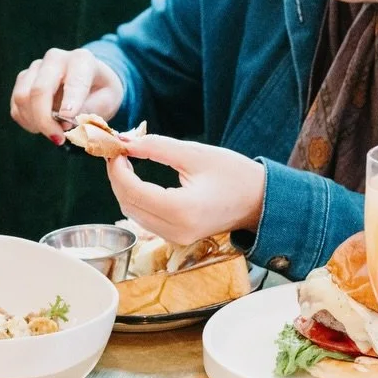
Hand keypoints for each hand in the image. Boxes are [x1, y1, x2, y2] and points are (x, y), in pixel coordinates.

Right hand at [10, 47, 123, 144]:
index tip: (69, 119)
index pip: (73, 80)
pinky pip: (16, 105)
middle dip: (45, 119)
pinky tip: (43, 126)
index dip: (70, 101)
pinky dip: (27, 121)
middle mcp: (55, 59)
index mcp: (81, 60)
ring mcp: (36, 68)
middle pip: (39, 89)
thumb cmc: (100, 92)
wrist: (92, 83)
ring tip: (53, 133)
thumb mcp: (107, 102)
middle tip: (58, 139)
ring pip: (22, 97)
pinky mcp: (23, 79)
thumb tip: (64, 122)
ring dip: (35, 122)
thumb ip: (88, 112)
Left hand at [105, 133, 265, 244]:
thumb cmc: (234, 174)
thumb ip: (155, 146)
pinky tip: (136, 177)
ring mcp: (176, 238)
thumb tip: (122, 140)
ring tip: (126, 160)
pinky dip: (134, 197)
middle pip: (127, 203)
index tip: (115, 147)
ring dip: (123, 186)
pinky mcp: (177, 237)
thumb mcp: (194, 154)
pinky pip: (144, 218)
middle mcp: (177, 230)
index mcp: (182, 210)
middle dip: (116, 176)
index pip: (132, 190)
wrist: (262, 201)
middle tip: (118, 150)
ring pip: (132, 213)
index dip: (117, 168)